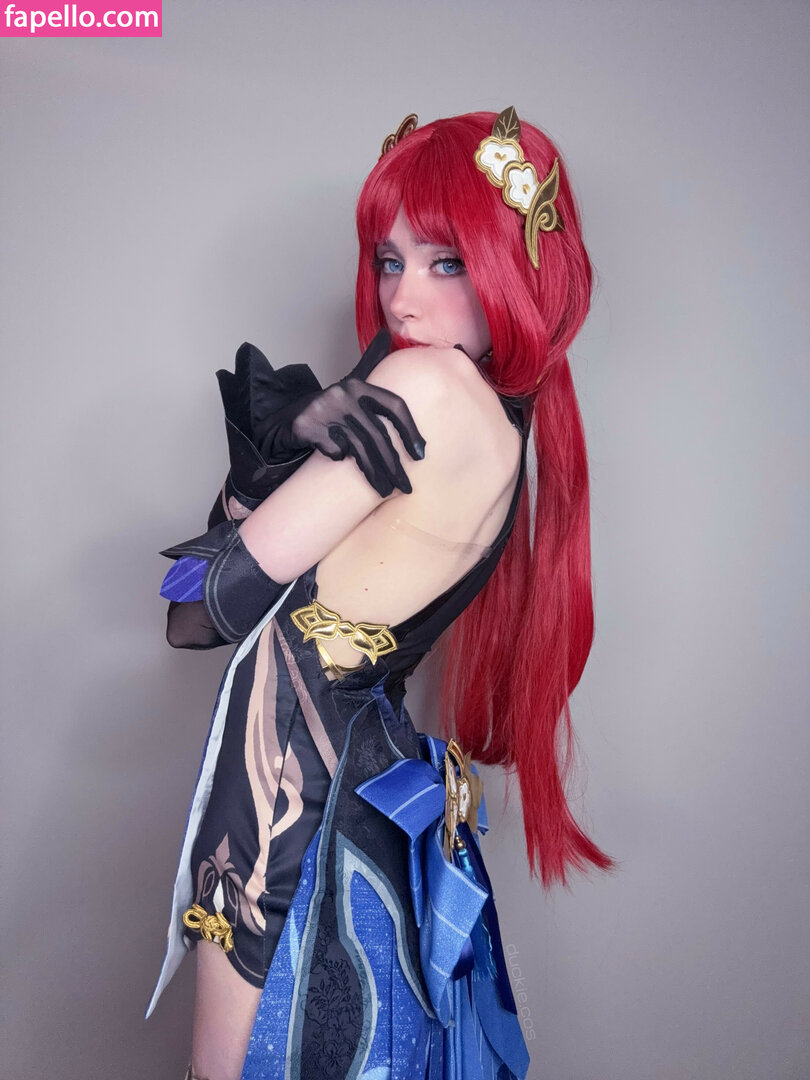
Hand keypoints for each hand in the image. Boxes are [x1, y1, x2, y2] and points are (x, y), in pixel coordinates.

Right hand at [260, 330, 425, 497]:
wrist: (283, 422)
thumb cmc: (325, 410)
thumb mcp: (347, 384)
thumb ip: (369, 362)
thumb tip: (385, 333)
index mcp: (358, 385)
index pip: (394, 406)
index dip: (410, 431)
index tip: (421, 455)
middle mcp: (343, 394)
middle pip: (378, 434)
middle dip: (393, 464)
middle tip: (404, 486)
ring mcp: (324, 409)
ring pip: (359, 447)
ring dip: (374, 473)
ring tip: (384, 490)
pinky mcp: (307, 425)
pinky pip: (334, 451)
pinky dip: (338, 458)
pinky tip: (338, 461)